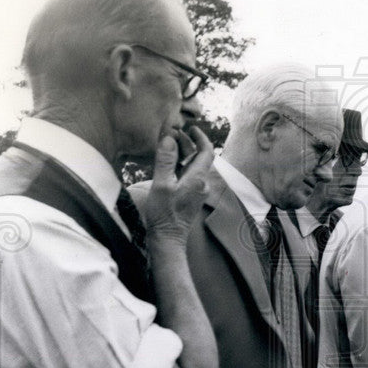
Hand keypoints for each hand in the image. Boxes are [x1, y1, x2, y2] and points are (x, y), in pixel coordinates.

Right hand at [142, 127, 213, 243]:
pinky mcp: (191, 197)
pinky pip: (190, 176)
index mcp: (198, 179)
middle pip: (202, 158)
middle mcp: (202, 184)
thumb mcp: (161, 185)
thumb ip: (166, 161)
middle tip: (175, 134)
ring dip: (186, 154)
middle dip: (191, 144)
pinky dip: (182, 165)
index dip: (201, 137)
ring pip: (195, 167)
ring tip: (170, 146)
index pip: (207, 151)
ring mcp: (198, 192)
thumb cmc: (163, 215)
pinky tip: (170, 165)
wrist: (167, 239)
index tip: (191, 128)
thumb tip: (169, 138)